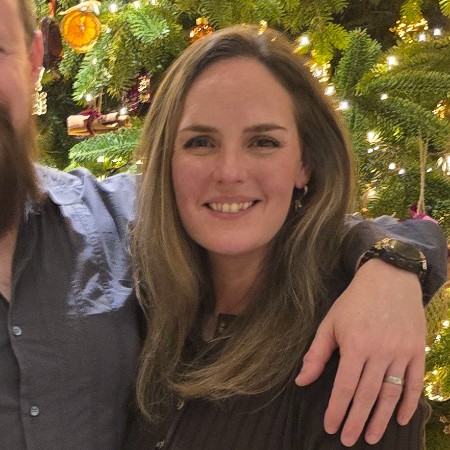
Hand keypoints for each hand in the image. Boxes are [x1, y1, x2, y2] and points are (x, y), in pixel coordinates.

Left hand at [295, 259, 425, 446]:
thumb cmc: (354, 301)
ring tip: (372, 438)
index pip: (345, 387)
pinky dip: (409, 403)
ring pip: (391, 394)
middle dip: (357, 421)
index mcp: (355, 345)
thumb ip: (317, 353)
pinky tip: (400, 419)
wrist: (389, 279)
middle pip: (368, 396)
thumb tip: (301, 381)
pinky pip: (414, 383)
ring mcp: (401, 352)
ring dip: (381, 419)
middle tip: (348, 439)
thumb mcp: (330, 322)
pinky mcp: (417, 350)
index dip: (336, 410)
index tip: (329, 427)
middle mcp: (380, 352)